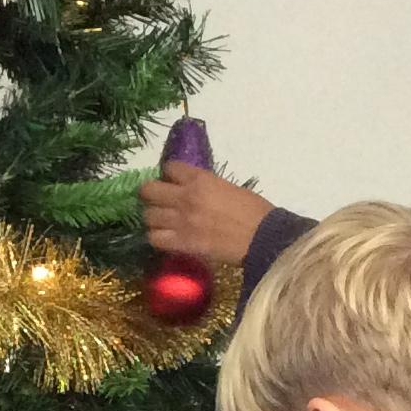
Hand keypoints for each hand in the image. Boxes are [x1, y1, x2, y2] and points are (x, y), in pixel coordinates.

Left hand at [139, 160, 270, 265]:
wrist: (263, 237)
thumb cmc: (254, 210)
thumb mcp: (228, 187)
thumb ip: (206, 186)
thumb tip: (194, 190)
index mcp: (200, 179)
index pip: (169, 167)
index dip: (168, 173)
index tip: (172, 180)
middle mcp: (185, 197)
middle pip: (148, 190)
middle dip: (150, 194)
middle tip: (158, 200)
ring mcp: (180, 221)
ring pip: (148, 216)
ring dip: (153, 218)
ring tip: (162, 221)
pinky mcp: (181, 243)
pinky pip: (154, 238)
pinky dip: (157, 237)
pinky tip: (165, 237)